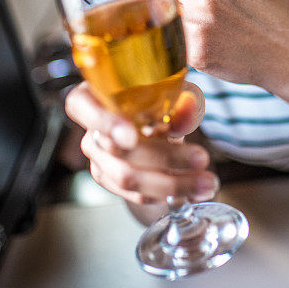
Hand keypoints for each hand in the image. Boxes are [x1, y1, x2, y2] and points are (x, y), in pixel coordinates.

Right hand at [65, 82, 217, 206]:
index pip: (82, 107)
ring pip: (128, 177)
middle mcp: (89, 130)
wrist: (147, 116)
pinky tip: (191, 191)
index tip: (132, 137)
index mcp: (90, 97)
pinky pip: (134, 194)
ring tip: (206, 182)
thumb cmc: (152, 98)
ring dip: (172, 183)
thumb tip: (190, 106)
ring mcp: (97, 159)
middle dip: (164, 158)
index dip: (106, 123)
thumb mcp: (165, 92)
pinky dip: (165, 194)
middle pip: (118, 150)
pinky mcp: (109, 180)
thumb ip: (176, 102)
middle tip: (201, 158)